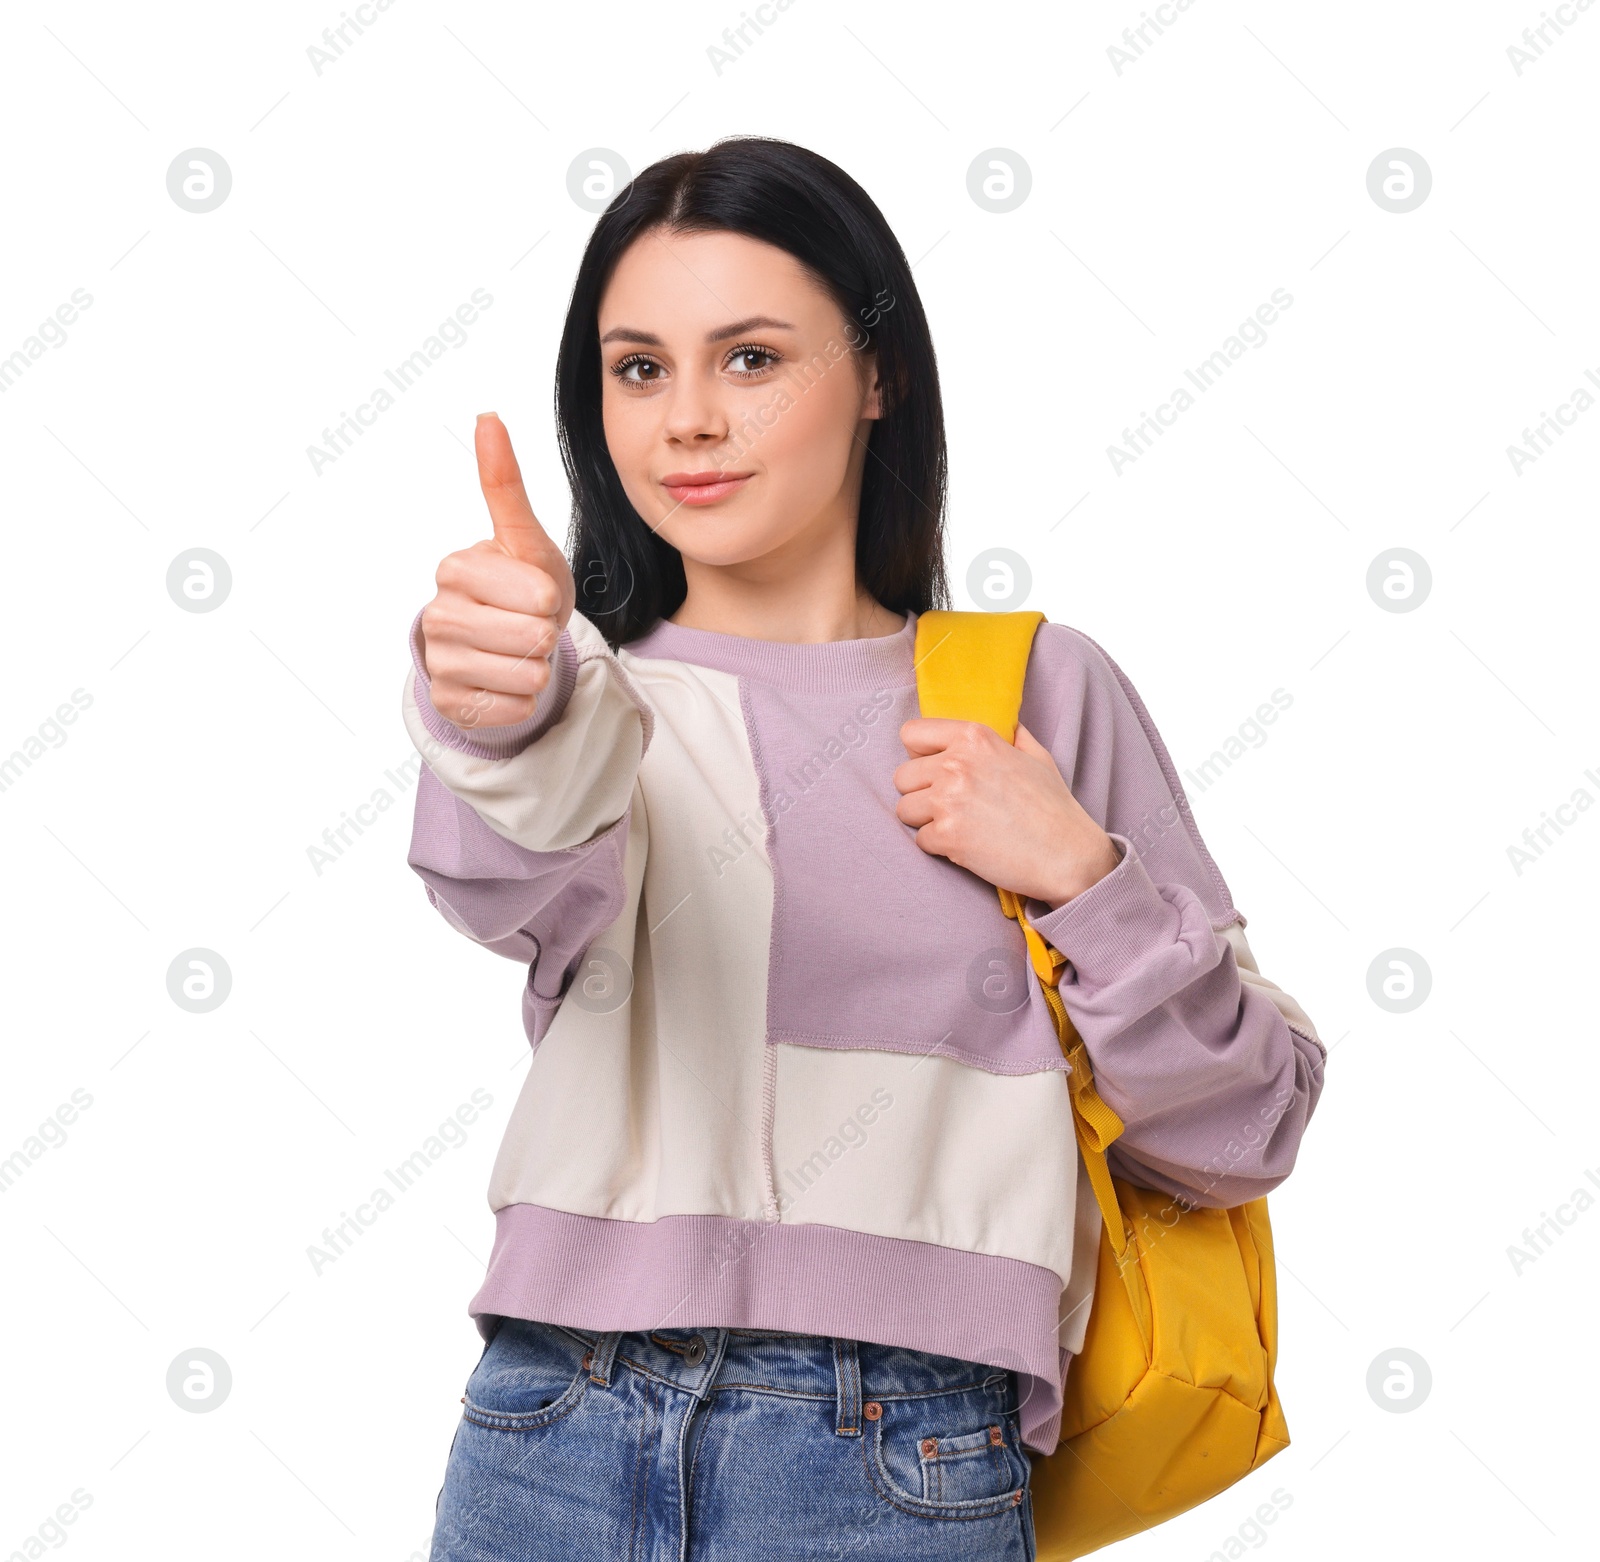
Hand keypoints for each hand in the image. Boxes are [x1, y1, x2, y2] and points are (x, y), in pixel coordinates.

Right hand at [419, 413, 576, 729]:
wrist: (504, 643)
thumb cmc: (520, 585)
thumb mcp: (525, 539)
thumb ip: (504, 483)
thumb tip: (487, 415)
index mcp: (456, 568)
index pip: (538, 595)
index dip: (550, 598)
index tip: (532, 593)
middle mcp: (438, 614)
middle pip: (533, 638)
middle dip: (545, 635)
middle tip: (528, 625)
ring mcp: (439, 661)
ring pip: (527, 677)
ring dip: (538, 668)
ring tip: (520, 651)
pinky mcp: (449, 703)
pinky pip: (515, 710)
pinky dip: (525, 700)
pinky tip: (508, 682)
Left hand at [893, 718, 1121, 906]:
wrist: (1067, 855)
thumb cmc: (1054, 807)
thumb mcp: (1035, 755)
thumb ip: (1010, 735)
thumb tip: (1003, 724)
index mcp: (974, 737)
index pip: (911, 733)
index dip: (918, 754)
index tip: (932, 770)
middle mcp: (956, 763)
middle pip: (902, 776)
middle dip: (919, 793)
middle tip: (948, 807)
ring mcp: (948, 800)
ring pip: (904, 809)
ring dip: (925, 821)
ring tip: (957, 826)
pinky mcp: (947, 836)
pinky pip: (920, 840)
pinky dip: (939, 847)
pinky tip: (966, 846)